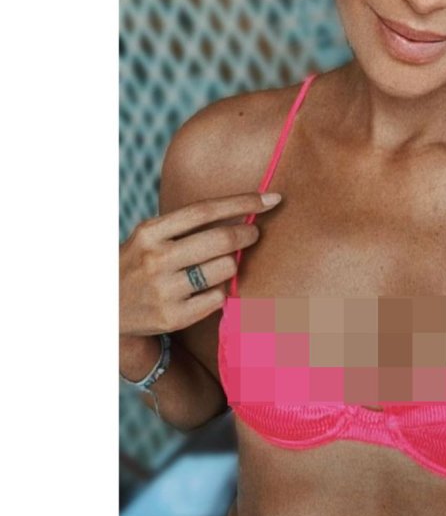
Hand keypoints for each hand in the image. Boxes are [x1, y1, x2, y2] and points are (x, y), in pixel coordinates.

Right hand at [119, 192, 281, 336]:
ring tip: (222, 265)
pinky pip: (219, 297)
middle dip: (248, 233)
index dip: (243, 203)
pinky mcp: (173, 317)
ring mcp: (164, 290)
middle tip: (254, 233)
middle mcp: (155, 259)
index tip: (271, 199)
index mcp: (150, 232)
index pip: (205, 210)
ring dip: (233, 264)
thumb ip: (185, 227)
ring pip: (226, 268)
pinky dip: (221, 292)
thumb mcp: (149, 237)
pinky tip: (208, 291)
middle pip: (221, 239)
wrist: (105, 310)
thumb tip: (241, 213)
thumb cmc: (139, 265)